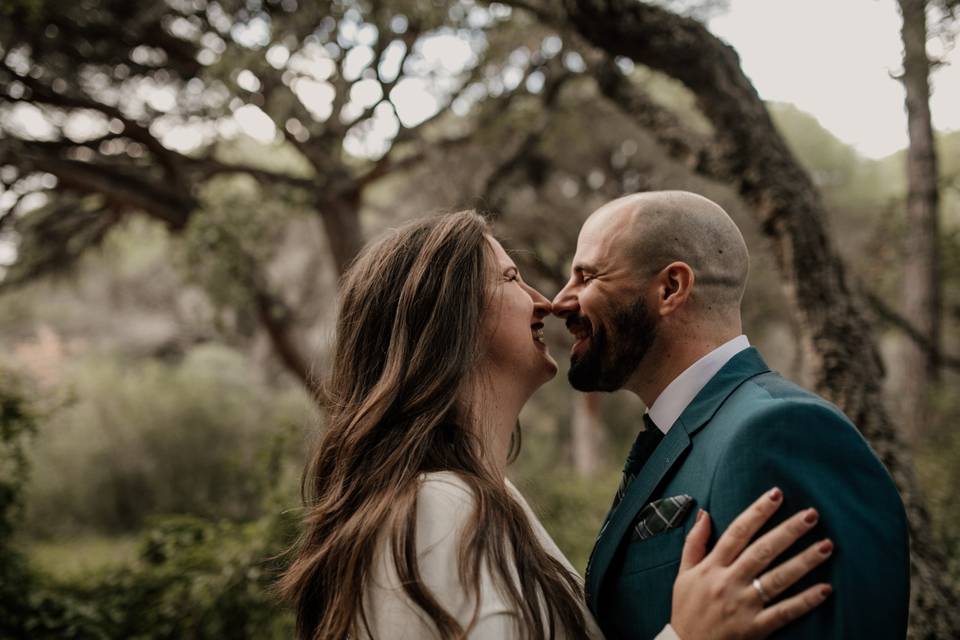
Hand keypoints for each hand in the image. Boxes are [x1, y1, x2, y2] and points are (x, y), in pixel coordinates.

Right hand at [669, 488, 832, 639]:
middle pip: (762, 551)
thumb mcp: (683, 573)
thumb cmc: (686, 609)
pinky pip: (784, 612)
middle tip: (811, 515)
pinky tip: (825, 589)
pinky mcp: (755, 628)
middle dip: (788, 531)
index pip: (737, 532)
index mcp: (711, 566)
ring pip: (777, 578)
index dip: (757, 512)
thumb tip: (704, 513)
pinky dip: (805, 601)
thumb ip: (694, 542)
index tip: (775, 494)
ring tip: (826, 545)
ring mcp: (743, 605)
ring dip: (803, 561)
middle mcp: (728, 582)